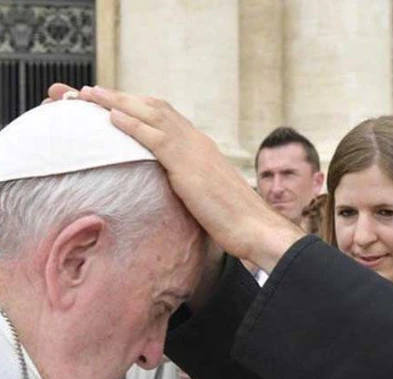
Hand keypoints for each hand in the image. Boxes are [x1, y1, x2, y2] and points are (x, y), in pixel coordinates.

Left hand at [46, 84, 303, 270]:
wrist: (254, 226)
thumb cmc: (234, 218)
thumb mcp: (206, 194)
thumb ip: (188, 183)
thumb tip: (173, 190)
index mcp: (201, 147)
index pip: (166, 117)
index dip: (139, 108)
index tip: (115, 103)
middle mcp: (196, 141)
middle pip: (155, 108)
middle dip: (122, 97)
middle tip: (94, 91)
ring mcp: (193, 150)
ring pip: (151, 114)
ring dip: (118, 101)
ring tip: (91, 95)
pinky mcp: (188, 164)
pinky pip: (155, 137)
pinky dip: (131, 124)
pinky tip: (111, 117)